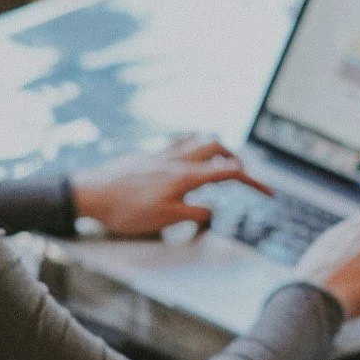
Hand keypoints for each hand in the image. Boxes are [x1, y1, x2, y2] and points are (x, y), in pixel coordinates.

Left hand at [69, 137, 268, 237]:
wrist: (89, 193)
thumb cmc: (125, 210)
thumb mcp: (164, 220)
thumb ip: (193, 213)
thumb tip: (212, 210)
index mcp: (185, 176)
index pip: (229, 172)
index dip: (254, 182)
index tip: (269, 193)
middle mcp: (177, 159)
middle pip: (218, 147)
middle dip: (237, 159)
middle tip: (244, 176)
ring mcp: (161, 153)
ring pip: (198, 140)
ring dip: (216, 149)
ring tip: (221, 164)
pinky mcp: (147, 155)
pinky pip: (178, 142)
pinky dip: (192, 145)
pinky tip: (188, 156)